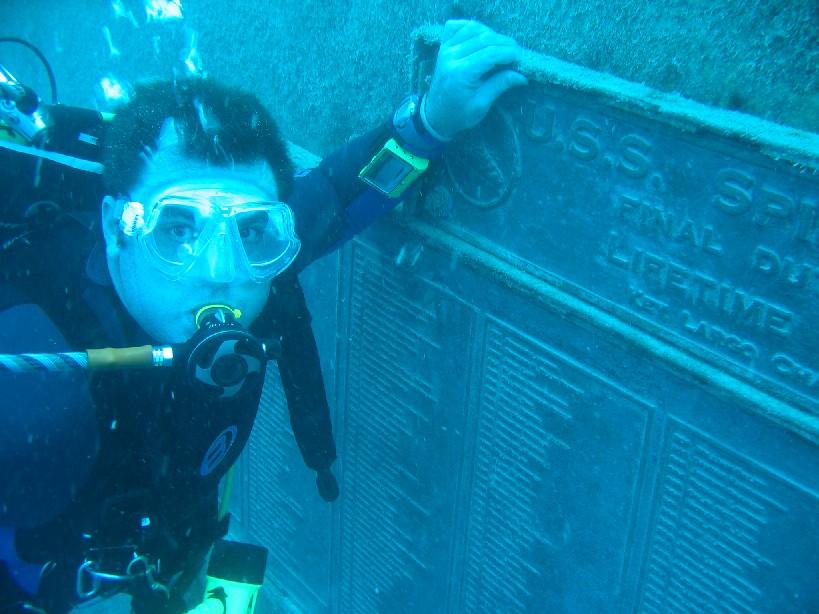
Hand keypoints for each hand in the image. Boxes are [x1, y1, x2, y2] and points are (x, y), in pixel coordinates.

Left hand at [423, 20, 527, 140]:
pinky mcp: (443, 47)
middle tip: (516, 52)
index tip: (521, 58)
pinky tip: (481, 36)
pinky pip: (456, 27)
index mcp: (460, 73)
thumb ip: (500, 85)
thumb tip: (522, 76)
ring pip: (472, 28)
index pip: (490, 54)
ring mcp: (445, 49)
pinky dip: (471, 27)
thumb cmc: (459, 114)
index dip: (509, 53)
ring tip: (501, 46)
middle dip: (504, 43)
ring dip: (491, 33)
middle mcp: (451, 56)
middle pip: (484, 38)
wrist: (435, 115)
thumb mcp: (481, 105)